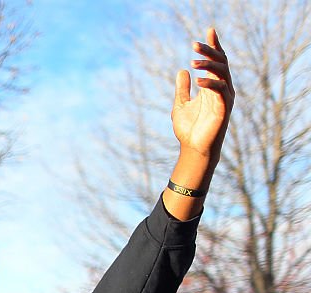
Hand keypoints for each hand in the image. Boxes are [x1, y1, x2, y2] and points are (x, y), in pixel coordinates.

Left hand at [172, 28, 233, 158]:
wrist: (193, 149)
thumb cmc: (189, 129)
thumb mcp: (181, 104)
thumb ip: (182, 89)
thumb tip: (182, 71)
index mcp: (212, 87)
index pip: (216, 61)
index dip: (214, 46)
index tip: (209, 30)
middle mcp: (221, 89)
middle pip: (221, 62)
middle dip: (210, 51)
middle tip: (195, 44)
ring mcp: (225, 97)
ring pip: (222, 73)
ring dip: (208, 65)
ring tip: (193, 61)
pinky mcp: (224, 108)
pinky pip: (220, 90)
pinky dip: (210, 83)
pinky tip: (198, 80)